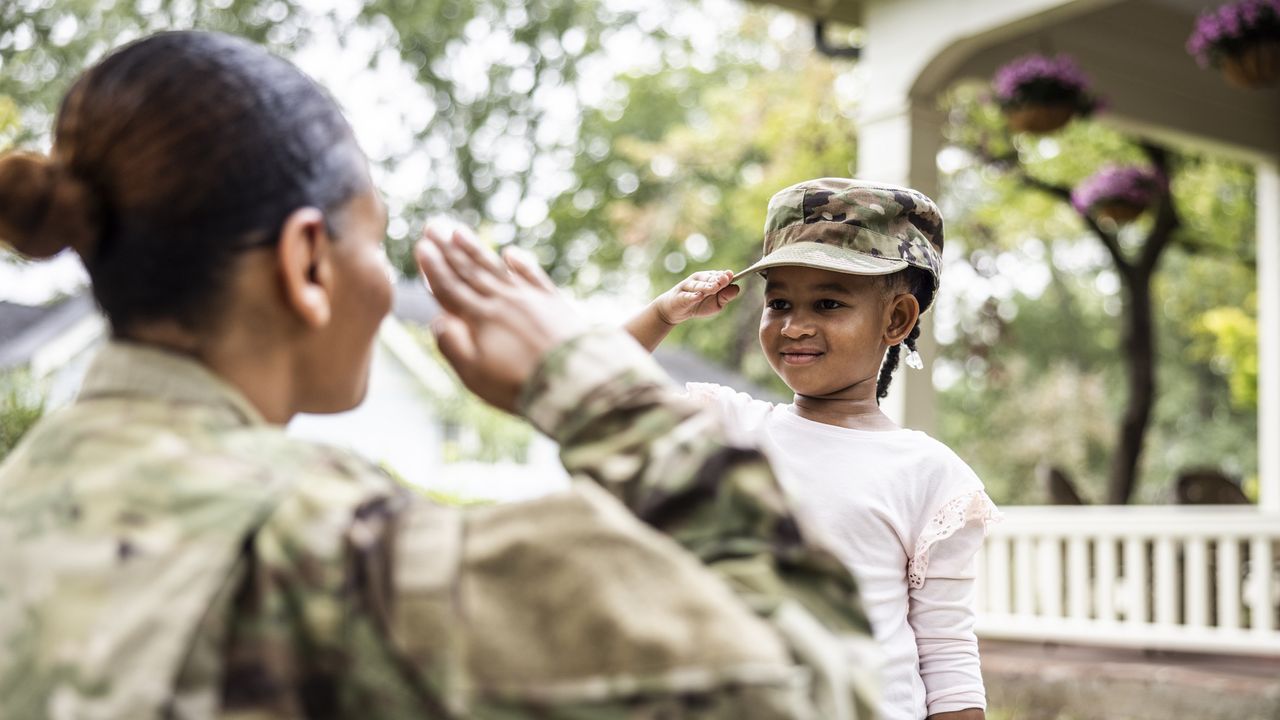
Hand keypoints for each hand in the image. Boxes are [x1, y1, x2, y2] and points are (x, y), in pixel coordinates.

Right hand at [415, 225, 585, 412]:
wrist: (574, 381)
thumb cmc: (519, 386)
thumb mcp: (475, 375)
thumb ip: (453, 346)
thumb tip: (437, 320)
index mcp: (480, 319)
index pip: (450, 288)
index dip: (433, 268)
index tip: (422, 247)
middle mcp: (502, 301)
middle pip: (470, 271)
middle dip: (448, 249)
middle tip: (434, 227)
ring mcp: (529, 299)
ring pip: (496, 268)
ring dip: (476, 249)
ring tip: (460, 232)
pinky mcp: (553, 303)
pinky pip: (533, 276)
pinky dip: (520, 263)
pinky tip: (510, 253)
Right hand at [652, 270, 739, 325]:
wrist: (676, 312)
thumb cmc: (698, 305)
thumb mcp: (716, 304)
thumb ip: (726, 296)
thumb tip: (736, 288)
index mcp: (708, 279)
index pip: (717, 275)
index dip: (724, 276)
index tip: (730, 275)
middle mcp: (697, 280)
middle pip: (708, 278)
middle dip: (716, 279)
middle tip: (725, 279)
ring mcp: (687, 287)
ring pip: (697, 285)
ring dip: (706, 286)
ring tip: (714, 288)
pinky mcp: (679, 297)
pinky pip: (687, 296)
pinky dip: (692, 296)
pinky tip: (698, 296)